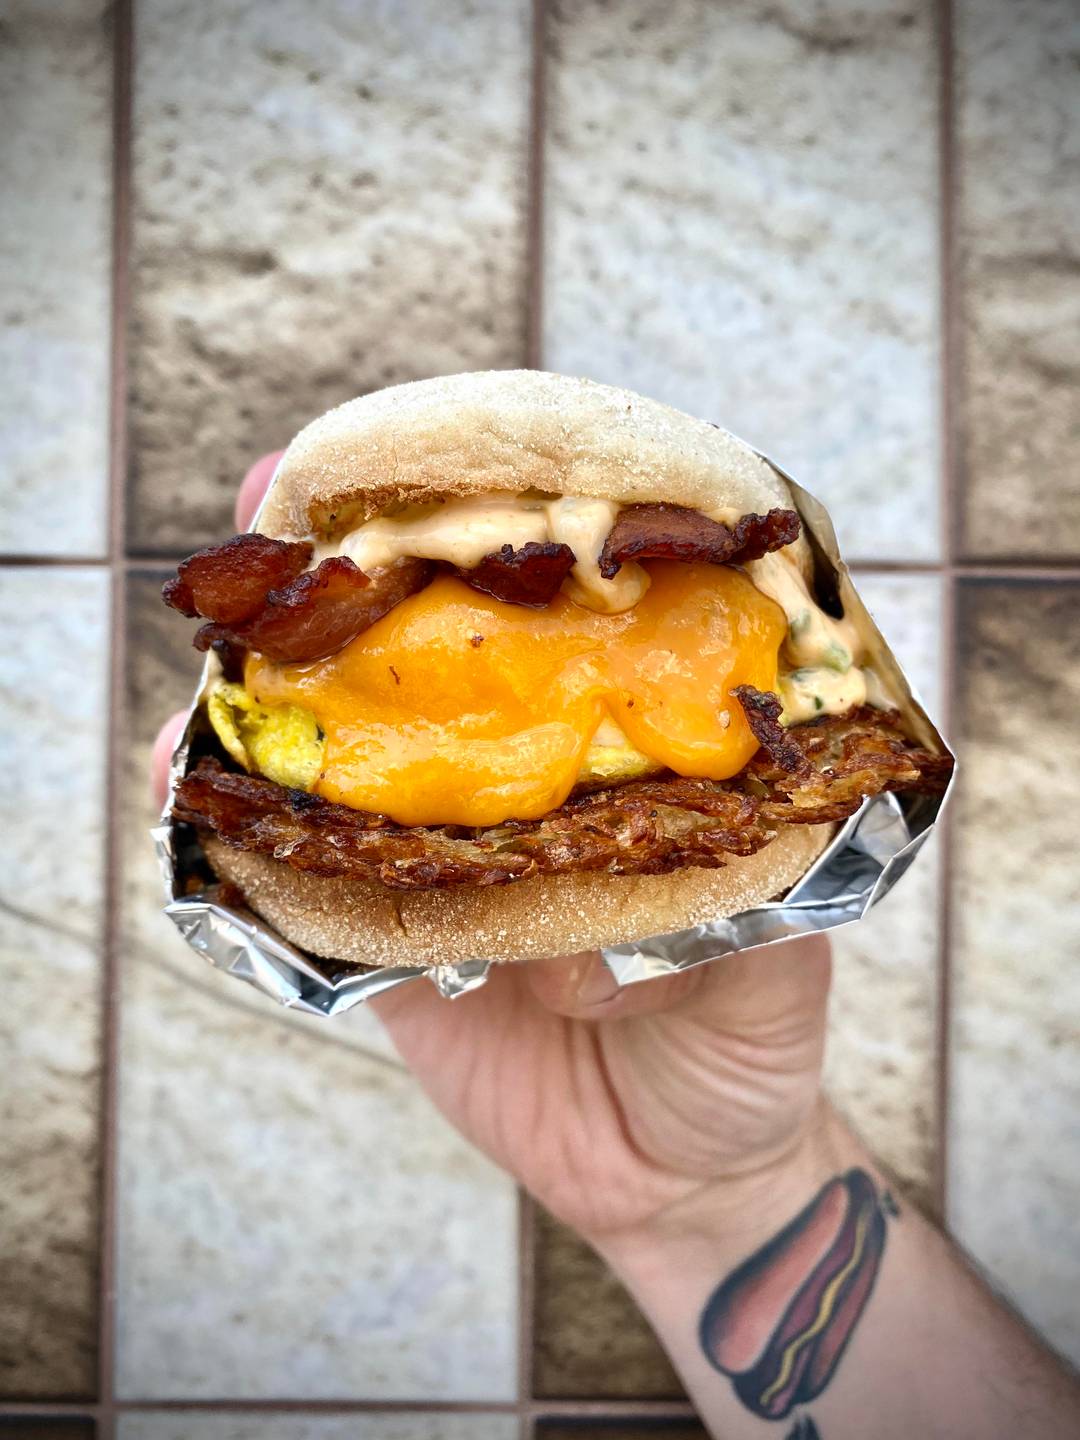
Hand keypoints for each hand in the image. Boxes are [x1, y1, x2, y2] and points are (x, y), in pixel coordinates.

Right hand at [152, 453, 832, 1247]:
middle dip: (351, 589)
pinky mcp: (387, 945)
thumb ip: (751, 908)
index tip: (449, 474)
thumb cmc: (750, 1053)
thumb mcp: (784, 968)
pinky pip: (304, 885)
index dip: (499, 545)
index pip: (557, 628)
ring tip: (220, 674)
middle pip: (428, 669)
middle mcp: (522, 789)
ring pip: (346, 763)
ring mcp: (445, 860)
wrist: (679, 1175)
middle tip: (276, 508)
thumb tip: (642, 880)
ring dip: (271, 706)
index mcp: (617, 764)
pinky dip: (244, 838)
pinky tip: (192, 794)